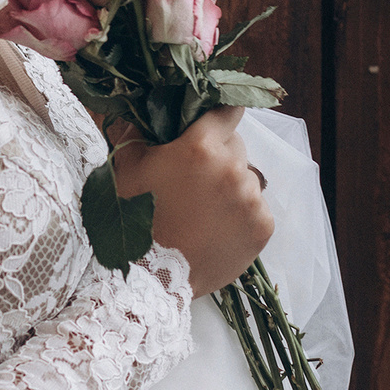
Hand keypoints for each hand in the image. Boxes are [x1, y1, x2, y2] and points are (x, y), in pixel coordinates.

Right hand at [105, 107, 271, 296]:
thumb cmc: (135, 220)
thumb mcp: (126, 169)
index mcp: (201, 147)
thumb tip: (145, 113)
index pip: (228, 110)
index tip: (212, 122)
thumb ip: (138, 133)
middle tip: (196, 177)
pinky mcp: (262, 226)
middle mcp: (233, 169)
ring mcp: (251, 199)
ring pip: (246, 179)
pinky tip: (217, 228)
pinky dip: (241, 215)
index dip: (219, 114)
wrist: (152, 279)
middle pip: (236, 146)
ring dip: (230, 187)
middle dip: (219, 155)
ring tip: (204, 211)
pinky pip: (256, 208)